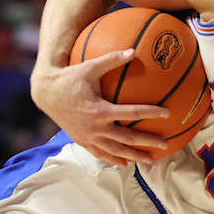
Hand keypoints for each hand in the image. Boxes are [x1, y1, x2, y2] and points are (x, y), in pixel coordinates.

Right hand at [31, 48, 170, 165]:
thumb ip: (112, 59)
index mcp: (99, 110)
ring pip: (115, 151)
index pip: (131, 113)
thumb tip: (134, 50)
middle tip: (165, 145)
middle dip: (147, 143)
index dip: (150, 113)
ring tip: (150, 161)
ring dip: (134, 156)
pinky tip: (125, 163)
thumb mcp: (90, 66)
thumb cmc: (70, 77)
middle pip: (126, 139)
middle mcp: (95, 127)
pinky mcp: (81, 141)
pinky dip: (113, 159)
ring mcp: (88, 137)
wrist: (46, 93)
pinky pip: (100, 153)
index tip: (167, 113)